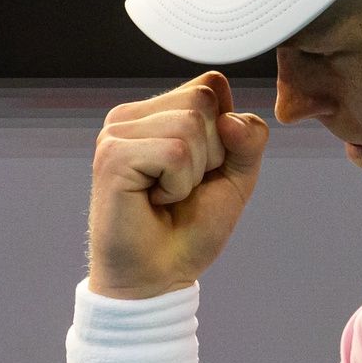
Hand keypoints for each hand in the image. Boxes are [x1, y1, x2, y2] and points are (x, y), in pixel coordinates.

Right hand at [86, 70, 269, 298]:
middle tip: (183, 186)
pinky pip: (173, 153)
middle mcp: (133, 115)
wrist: (158, 276)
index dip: (226, 133)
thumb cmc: (190, 229)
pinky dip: (177, 185)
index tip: (204, 170)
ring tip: (167, 195)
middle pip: (204, 100)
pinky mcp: (112, 154)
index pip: (212, 85)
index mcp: (158, 111)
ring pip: (190, 125)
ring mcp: (117, 132)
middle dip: (213, 152)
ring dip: (193, 173)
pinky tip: (155, 200)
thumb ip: (249, 139)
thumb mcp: (237, 177)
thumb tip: (230, 118)